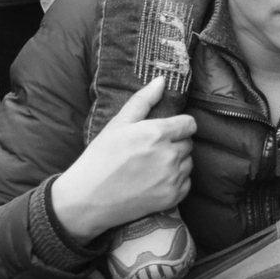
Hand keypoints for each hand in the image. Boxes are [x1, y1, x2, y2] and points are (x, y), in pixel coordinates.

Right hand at [49, 80, 197, 240]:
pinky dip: (176, 181)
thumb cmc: (101, 157)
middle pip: (189, 143)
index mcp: (158, 133)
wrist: (89, 198)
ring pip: (188, 163)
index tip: (168, 130)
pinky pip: (186, 183)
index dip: (180, 125)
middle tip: (153, 149)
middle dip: (176, 143)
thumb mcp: (118, 123)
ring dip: (178, 162)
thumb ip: (143, 100)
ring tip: (154, 165)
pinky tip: (156, 180)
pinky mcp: (172, 197)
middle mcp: (170, 155)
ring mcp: (173, 178)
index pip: (190, 124)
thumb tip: (161, 81)